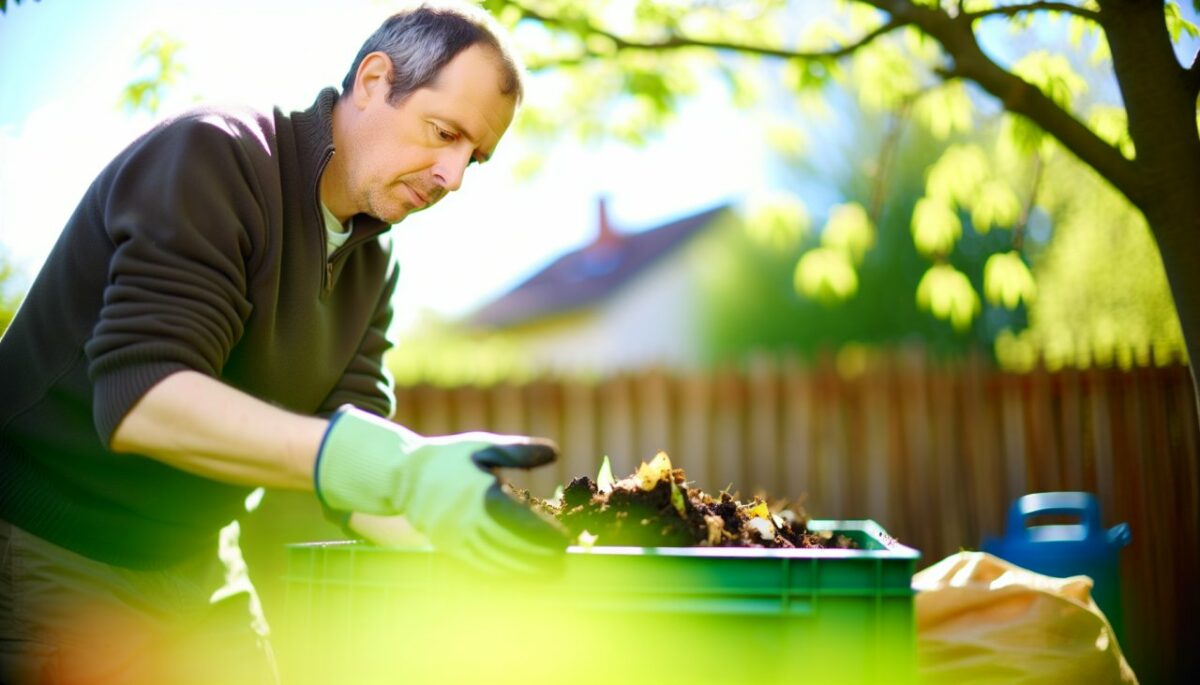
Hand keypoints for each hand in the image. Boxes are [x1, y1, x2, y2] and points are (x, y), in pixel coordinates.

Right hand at [314, 405, 565, 572]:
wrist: (404, 476)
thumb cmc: (452, 458)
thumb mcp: (484, 447)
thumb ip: (520, 451)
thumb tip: (555, 453)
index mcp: (480, 492)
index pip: (519, 519)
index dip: (543, 532)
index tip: (565, 540)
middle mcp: (467, 518)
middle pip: (509, 543)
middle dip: (538, 554)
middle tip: (562, 560)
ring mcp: (454, 535)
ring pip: (494, 558)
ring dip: (522, 568)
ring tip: (548, 572)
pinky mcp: (446, 547)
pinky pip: (476, 564)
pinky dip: (500, 572)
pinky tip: (519, 575)